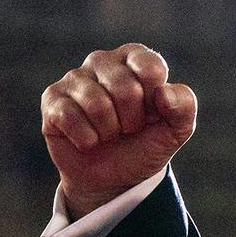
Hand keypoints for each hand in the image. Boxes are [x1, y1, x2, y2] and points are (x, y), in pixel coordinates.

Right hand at [41, 43, 196, 217]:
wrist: (114, 178)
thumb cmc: (145, 144)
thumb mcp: (176, 129)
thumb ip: (183, 106)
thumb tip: (163, 92)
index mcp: (135, 58)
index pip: (150, 67)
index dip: (155, 101)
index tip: (152, 113)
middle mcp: (103, 61)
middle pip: (125, 87)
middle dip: (132, 120)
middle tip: (128, 128)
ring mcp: (74, 78)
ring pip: (97, 103)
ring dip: (109, 131)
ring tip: (109, 134)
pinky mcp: (52, 99)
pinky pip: (69, 116)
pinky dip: (86, 139)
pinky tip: (88, 140)